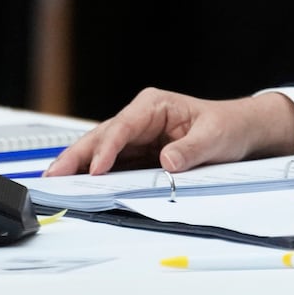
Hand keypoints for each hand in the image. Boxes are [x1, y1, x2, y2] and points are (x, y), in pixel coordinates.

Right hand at [44, 89, 293, 176]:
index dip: (107, 148)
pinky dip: (94, 177)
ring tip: (55, 186)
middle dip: (76, 157)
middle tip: (53, 178)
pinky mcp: (137, 155)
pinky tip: (78, 189)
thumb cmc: (228, 126)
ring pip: (100, 152)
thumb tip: (167, 162)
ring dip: (79, 168)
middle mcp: (139, 119)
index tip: (96, 169)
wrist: (240, 132)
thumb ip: (191, 150)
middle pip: (101, 137)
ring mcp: (135, 138)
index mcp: (154, 105)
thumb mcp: (215, 137)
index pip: (123, 126)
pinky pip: (112, 166)